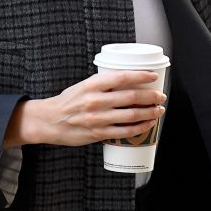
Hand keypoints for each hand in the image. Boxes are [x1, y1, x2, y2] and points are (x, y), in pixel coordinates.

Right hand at [4, 71, 166, 147]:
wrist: (49, 120)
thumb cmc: (69, 100)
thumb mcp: (85, 85)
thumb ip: (105, 83)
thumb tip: (130, 80)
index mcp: (93, 85)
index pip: (122, 77)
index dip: (141, 76)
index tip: (154, 76)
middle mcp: (96, 100)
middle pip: (131, 97)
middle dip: (151, 97)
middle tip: (160, 96)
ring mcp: (98, 118)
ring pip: (131, 115)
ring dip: (150, 112)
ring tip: (159, 110)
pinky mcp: (98, 133)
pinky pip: (124, 132)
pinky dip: (139, 128)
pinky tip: (148, 124)